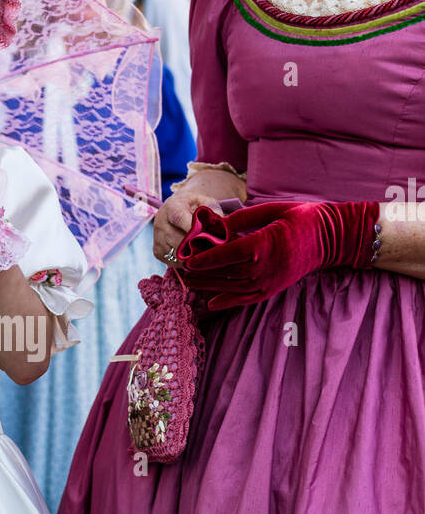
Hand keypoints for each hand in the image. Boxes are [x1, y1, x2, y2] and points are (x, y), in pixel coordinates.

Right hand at [153, 187, 226, 261]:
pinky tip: (192, 255)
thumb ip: (214, 211)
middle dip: (197, 247)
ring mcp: (158, 239)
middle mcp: (161, 224)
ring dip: (192, 257)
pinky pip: (174, 262)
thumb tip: (222, 227)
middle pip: (180, 241)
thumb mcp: (205, 201)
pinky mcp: (157, 252)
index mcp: (173, 207)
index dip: (192, 229)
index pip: (180, 219)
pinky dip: (185, 262)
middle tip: (211, 248)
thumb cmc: (194, 205)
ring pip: (178, 256)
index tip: (206, 237)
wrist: (174, 208)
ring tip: (202, 251)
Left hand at [176, 199, 379, 309]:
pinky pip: (246, 299)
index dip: (206, 258)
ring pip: (232, 287)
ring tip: (189, 283)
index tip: (188, 259)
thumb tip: (217, 226)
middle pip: (226, 272)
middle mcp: (266, 267)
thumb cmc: (303, 218)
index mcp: (265, 243)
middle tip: (181, 270)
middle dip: (202, 273)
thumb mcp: (273, 210)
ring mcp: (270, 281)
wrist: (332, 238)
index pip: (228, 254)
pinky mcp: (274, 289)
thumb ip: (244, 219)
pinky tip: (211, 303)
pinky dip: (228, 302)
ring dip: (209, 286)